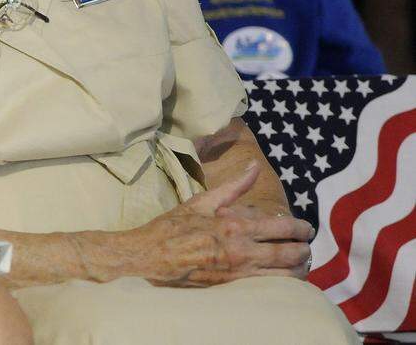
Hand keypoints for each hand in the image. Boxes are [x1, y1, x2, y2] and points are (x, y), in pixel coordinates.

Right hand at [129, 165, 312, 286]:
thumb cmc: (173, 228)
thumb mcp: (201, 202)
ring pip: (284, 276)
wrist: (150, 257)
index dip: (300, 228)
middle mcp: (242, 251)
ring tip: (301, 264)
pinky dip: (284, 285)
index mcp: (235, 226)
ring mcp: (239, 274)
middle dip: (304, 250)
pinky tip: (285, 281)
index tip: (307, 228)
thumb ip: (233, 187)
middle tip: (308, 247)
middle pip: (289, 254)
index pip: (281, 227)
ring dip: (299, 270)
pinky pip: (269, 288)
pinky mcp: (233, 289)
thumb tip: (254, 167)